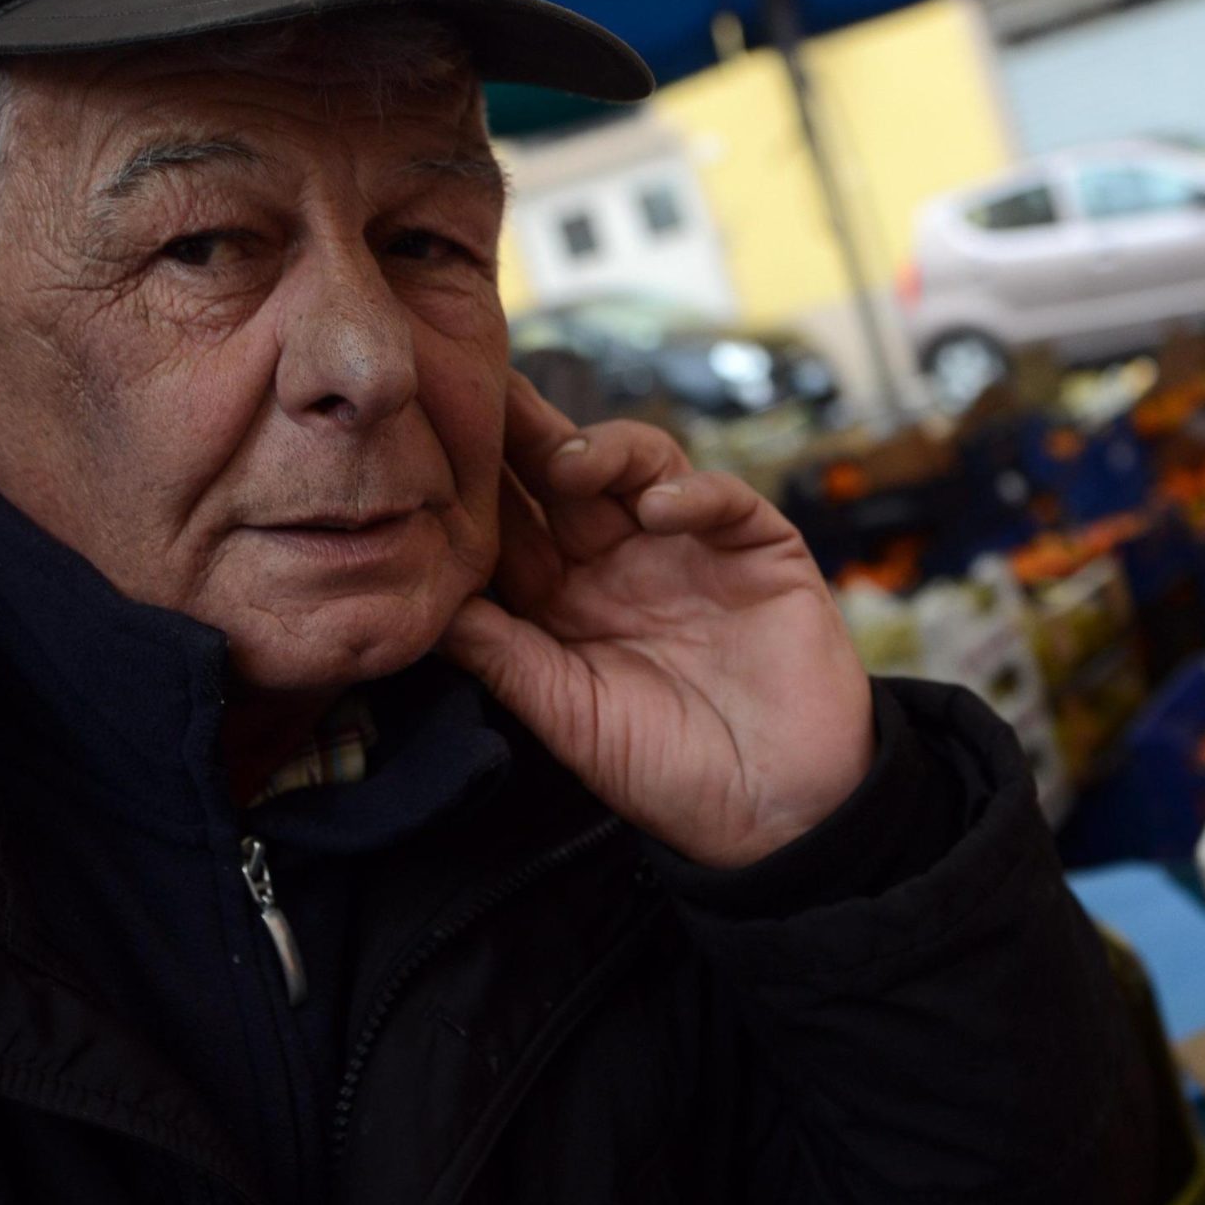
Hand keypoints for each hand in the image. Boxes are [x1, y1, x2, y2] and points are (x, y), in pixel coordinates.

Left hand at [444, 376, 873, 867]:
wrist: (783, 811)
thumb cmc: (671, 774)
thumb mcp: (568, 717)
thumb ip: (503, 655)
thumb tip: (420, 602)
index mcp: (566, 600)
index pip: (512, 523)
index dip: (477, 483)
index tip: (427, 441)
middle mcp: (622, 561)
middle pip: (567, 475)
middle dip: (527, 431)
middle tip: (486, 393)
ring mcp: (691, 548)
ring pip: (641, 465)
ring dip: (604, 452)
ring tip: (570, 464)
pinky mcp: (760, 549)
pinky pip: (724, 499)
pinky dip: (694, 493)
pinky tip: (662, 510)